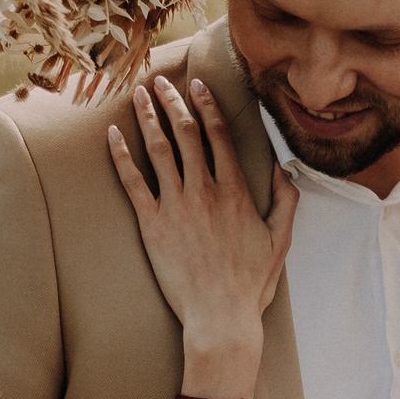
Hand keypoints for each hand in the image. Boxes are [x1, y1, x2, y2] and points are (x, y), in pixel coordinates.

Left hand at [108, 77, 296, 358]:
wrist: (220, 317)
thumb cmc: (251, 283)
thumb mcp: (281, 240)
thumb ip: (285, 201)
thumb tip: (284, 170)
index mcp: (235, 190)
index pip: (218, 134)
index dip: (206, 104)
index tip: (197, 84)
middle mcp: (204, 190)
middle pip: (186, 132)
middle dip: (173, 100)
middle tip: (162, 81)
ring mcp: (176, 205)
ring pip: (159, 148)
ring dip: (147, 117)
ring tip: (139, 95)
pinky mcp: (152, 224)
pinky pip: (132, 182)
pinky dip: (121, 155)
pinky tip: (113, 135)